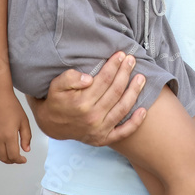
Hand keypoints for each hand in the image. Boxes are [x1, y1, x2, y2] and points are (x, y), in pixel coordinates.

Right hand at [0, 90, 31, 163]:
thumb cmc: (12, 107)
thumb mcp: (24, 121)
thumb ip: (26, 137)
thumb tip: (26, 150)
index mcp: (9, 136)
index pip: (13, 156)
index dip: (19, 160)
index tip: (24, 159)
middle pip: (3, 158)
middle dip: (12, 160)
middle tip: (17, 157)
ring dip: (2, 158)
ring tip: (9, 154)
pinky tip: (0, 147)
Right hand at [26, 52, 146, 146]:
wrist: (51, 124)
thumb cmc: (56, 100)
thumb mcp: (56, 85)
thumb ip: (70, 78)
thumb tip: (88, 78)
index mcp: (82, 103)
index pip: (104, 80)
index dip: (114, 66)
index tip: (120, 55)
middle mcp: (92, 117)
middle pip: (116, 91)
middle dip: (125, 73)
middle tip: (132, 60)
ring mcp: (99, 130)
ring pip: (123, 108)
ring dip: (134, 92)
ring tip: (141, 78)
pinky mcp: (103, 139)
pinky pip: (123, 132)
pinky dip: (135, 123)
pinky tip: (144, 110)